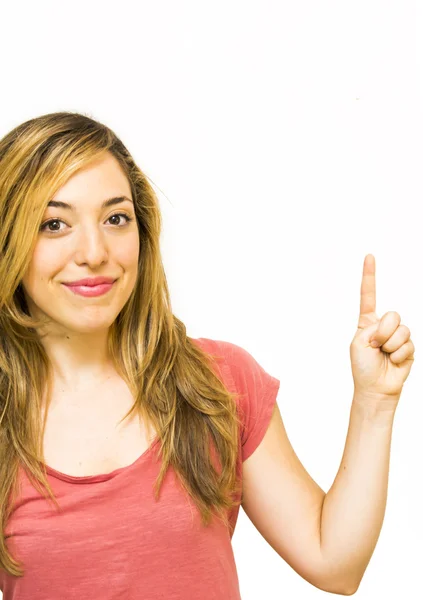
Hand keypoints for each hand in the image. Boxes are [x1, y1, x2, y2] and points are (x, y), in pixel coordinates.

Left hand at [349, 254, 414, 401]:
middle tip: (377, 346)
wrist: (375, 387)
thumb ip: (372, 329)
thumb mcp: (358, 344)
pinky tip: (393, 361)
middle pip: (392, 315)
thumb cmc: (362, 367)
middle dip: (384, 332)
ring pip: (402, 329)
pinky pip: (408, 344)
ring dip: (391, 346)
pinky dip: (398, 354)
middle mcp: (384, 325)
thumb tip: (391, 327)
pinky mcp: (409, 346)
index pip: (369, 295)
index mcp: (367, 322)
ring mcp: (398, 335)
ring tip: (384, 355)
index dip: (369, 275)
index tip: (369, 256)